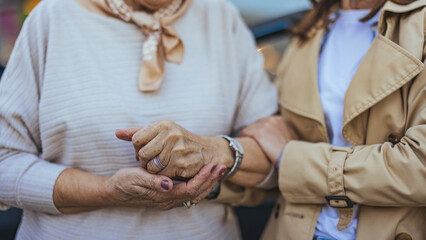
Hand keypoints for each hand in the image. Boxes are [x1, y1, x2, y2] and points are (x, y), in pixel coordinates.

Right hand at [105, 163, 225, 209]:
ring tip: (217, 170)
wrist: (114, 192)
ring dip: (208, 182)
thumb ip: (153, 182)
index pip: (192, 189)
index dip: (204, 178)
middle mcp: (169, 201)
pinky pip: (189, 193)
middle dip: (211, 180)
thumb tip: (168, 184)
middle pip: (197, 193)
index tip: (214, 165)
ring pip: (195, 194)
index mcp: (164, 196)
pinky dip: (200, 184)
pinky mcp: (168, 196)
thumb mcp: (136, 178)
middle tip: (222, 166)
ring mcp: (169, 200)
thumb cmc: (124, 183)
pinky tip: (203, 175)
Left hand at [116, 121, 233, 178]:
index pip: (136, 139)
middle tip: (153, 161)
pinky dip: (163, 176)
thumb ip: (137, 132)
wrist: (207, 151)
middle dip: (144, 161)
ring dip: (154, 170)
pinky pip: (162, 175)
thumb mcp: (160, 132)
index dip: (138, 148)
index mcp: (163, 125)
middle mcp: (170, 134)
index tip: (147, 151)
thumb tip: (117, 133)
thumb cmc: (179, 141)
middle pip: (142, 153)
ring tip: (162, 166)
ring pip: (151, 166)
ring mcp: (176, 149)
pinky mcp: (181, 163)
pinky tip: (170, 171)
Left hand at [241, 116, 297, 166]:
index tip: (258, 139)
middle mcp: (272, 119)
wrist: (290, 158)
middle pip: (256, 124)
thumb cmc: (291, 153)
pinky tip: (243, 145)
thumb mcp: (291, 138)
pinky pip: (245, 132)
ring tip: (247, 145)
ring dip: (248, 137)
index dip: (260, 131)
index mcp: (280, 120)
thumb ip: (284, 134)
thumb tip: (278, 138)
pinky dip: (243, 138)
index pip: (264, 123)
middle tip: (251, 143)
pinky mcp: (258, 132)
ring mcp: (265, 125)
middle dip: (254, 133)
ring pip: (250, 128)